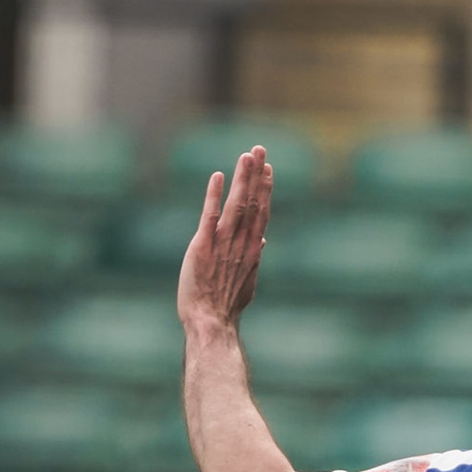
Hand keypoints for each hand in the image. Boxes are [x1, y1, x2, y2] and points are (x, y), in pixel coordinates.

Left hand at [178, 147, 272, 331]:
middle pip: (253, 203)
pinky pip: (210, 216)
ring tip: (247, 155)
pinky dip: (215, 195)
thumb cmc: (226, 306)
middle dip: (256, 175)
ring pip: (237, 205)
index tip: (268, 169)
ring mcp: (223, 244)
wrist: (211, 322)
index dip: (265, 189)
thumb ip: (254, 259)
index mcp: (251, 251)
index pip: (262, 213)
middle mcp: (241, 243)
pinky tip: (218, 176)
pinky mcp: (203, 246)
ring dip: (243, 179)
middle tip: (260, 150)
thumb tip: (262, 242)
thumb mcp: (247, 282)